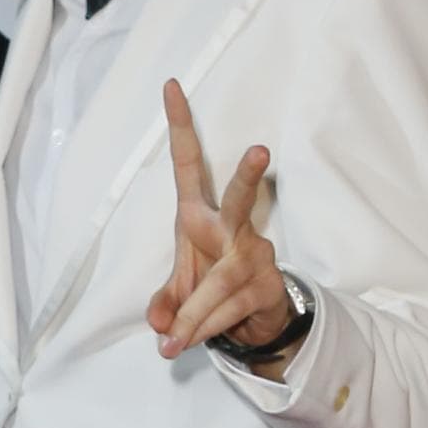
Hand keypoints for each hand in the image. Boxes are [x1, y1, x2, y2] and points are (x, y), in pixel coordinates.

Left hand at [146, 79, 292, 359]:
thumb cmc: (208, 286)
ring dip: (193, 315)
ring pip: (220, 281)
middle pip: (244, 198)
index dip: (180, 125)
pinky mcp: (268, 284)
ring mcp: (255, 254)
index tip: (170, 85)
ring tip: (170, 343)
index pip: (189, 163)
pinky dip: (205, 328)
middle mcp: (232, 228)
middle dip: (251, 175)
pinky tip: (187, 342)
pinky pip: (230, 307)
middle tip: (261, 150)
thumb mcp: (178, 290)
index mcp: (199, 214)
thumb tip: (159, 325)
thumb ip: (164, 303)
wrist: (252, 320)